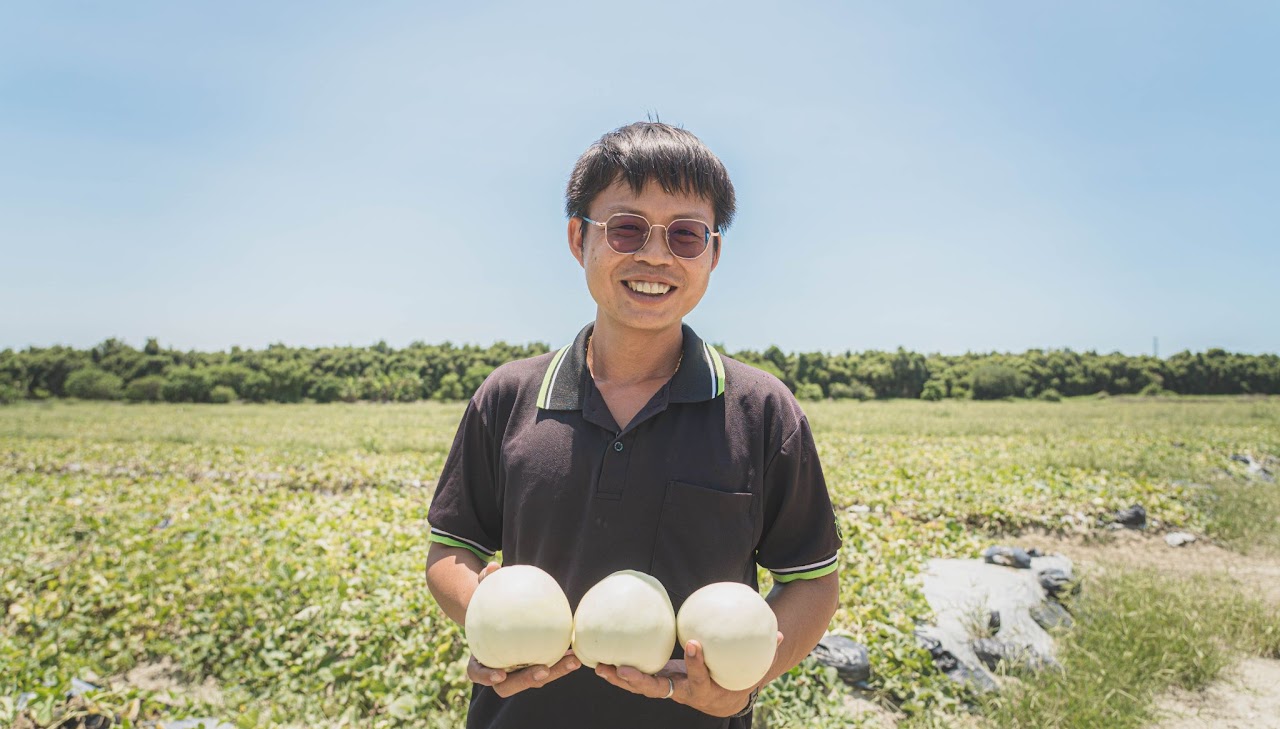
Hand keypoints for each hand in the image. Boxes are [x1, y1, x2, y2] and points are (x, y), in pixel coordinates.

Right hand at [465, 562, 580, 696]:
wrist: (496, 616)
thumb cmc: (488, 603)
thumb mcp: (484, 591)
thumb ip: (486, 580)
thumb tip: (492, 566)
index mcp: (480, 658)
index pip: (477, 673)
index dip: (487, 676)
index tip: (501, 673)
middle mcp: (498, 670)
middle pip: (509, 685)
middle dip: (527, 681)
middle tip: (543, 671)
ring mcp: (517, 672)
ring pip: (535, 680)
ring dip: (555, 672)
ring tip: (573, 660)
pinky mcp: (535, 667)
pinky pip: (549, 666)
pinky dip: (562, 661)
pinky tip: (577, 649)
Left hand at [594, 632, 782, 717]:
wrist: (721, 700)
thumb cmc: (736, 677)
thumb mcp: (749, 668)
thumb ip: (763, 652)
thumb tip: (780, 633)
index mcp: (703, 688)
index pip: (699, 676)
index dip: (696, 662)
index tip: (695, 644)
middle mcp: (680, 692)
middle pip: (657, 690)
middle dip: (640, 682)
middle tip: (624, 669)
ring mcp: (666, 690)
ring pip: (639, 688)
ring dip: (619, 679)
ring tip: (599, 666)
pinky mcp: (655, 683)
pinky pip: (634, 679)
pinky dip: (618, 671)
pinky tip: (600, 659)